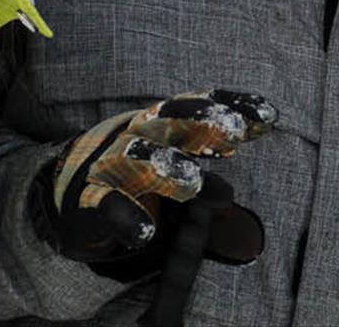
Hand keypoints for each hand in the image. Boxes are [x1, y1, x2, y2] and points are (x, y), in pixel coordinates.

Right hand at [41, 89, 275, 270]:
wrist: (68, 188)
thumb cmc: (135, 172)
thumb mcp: (174, 162)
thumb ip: (201, 172)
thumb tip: (230, 191)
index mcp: (162, 120)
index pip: (201, 105)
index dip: (233, 105)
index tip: (270, 115)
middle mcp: (137, 133)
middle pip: (169, 118)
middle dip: (203, 121)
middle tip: (233, 132)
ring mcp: (109, 162)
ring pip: (135, 154)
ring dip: (164, 165)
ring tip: (191, 182)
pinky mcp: (88, 198)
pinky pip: (104, 203)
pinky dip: (124, 215)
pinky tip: (144, 232)